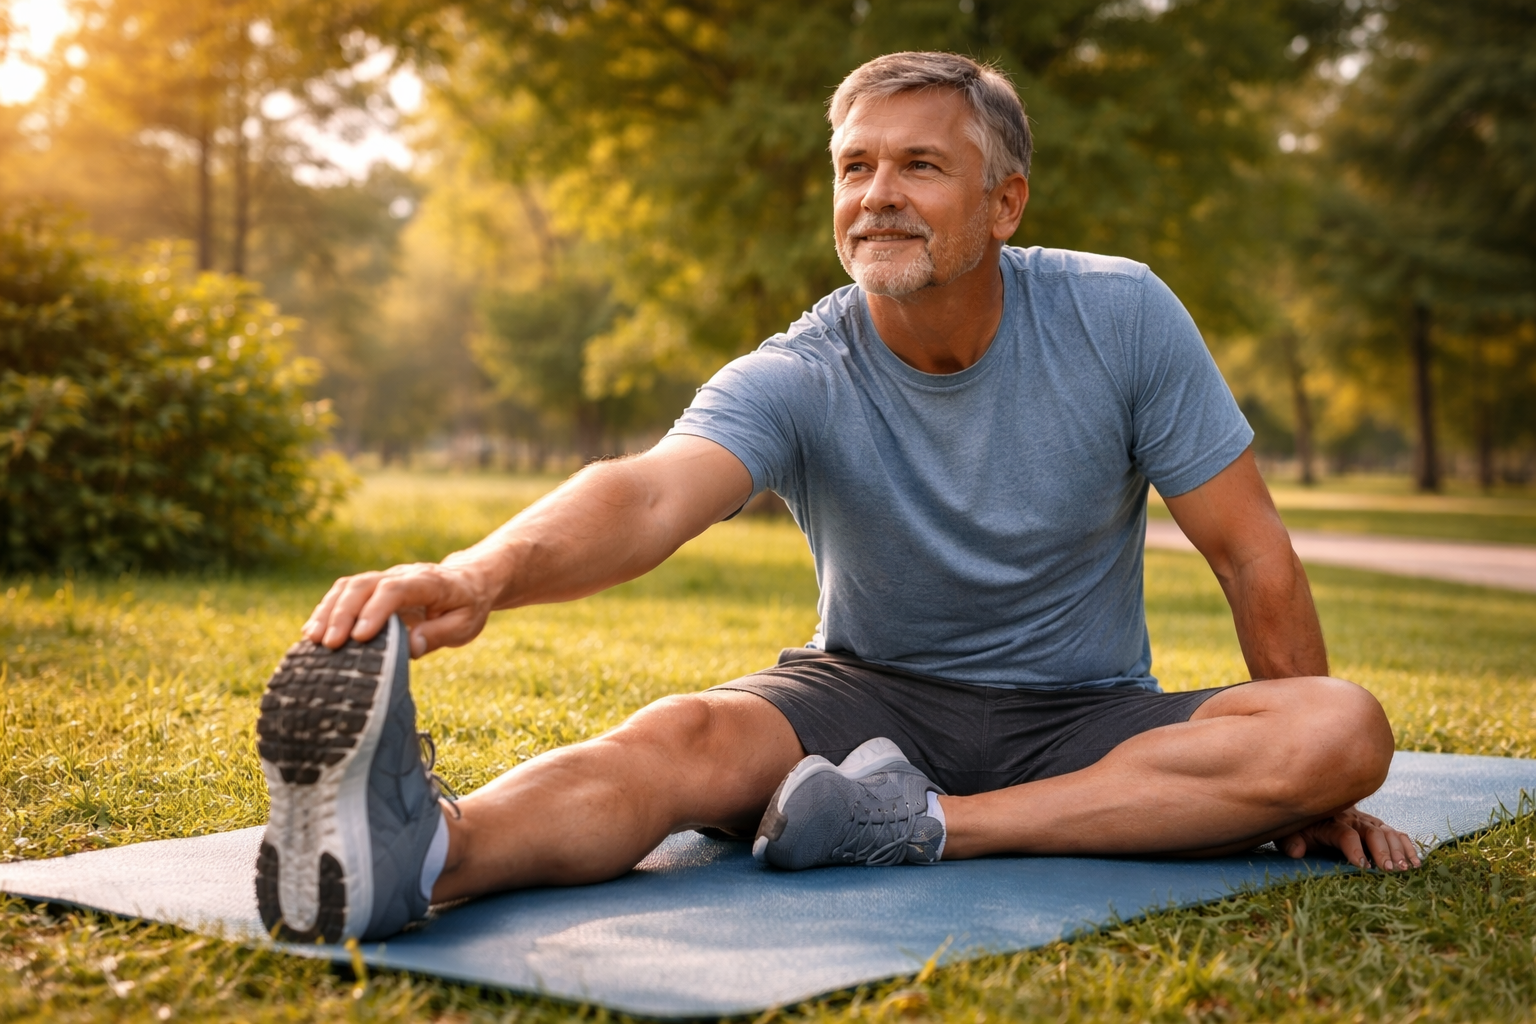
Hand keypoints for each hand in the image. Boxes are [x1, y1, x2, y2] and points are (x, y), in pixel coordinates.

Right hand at [303, 560, 494, 657]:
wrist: (467, 580)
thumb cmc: (467, 606)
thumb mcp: (465, 624)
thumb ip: (439, 634)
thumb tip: (411, 647)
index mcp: (428, 582)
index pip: (396, 590)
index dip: (375, 610)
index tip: (359, 637)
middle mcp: (401, 575)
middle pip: (364, 585)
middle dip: (343, 614)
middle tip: (330, 644)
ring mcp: (385, 578)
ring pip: (349, 586)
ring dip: (328, 611)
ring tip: (313, 640)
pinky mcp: (373, 587)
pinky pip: (344, 592)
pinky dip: (326, 610)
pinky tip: (313, 632)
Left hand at [1277, 805, 1420, 870]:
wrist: (1314, 810)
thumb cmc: (1303, 828)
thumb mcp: (1291, 833)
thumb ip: (1291, 841)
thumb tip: (1296, 851)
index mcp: (1331, 822)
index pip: (1345, 834)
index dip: (1354, 849)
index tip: (1362, 866)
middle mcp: (1352, 820)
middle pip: (1371, 832)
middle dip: (1381, 850)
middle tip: (1389, 870)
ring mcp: (1368, 822)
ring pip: (1387, 832)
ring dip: (1397, 850)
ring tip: (1405, 869)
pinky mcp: (1378, 827)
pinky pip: (1397, 834)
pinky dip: (1407, 846)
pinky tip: (1416, 862)